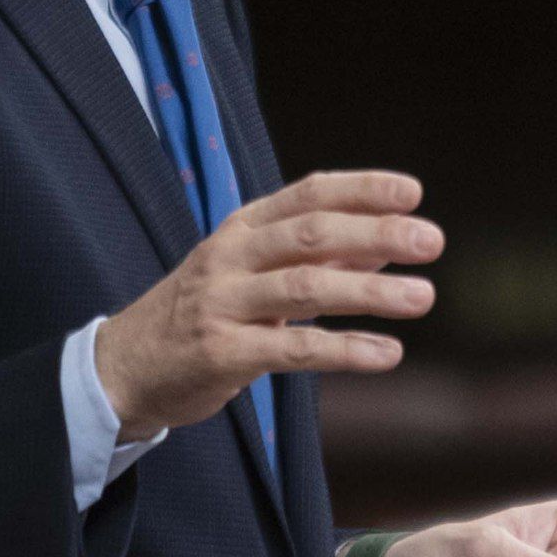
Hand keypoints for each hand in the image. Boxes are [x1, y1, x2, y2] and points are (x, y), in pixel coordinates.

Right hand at [96, 170, 439, 437]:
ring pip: (306, 287)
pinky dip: (345, 350)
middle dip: (377, 232)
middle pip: (312, 233)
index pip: (308, 193)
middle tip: (431, 241)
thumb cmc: (204, 314)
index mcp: (241, 228)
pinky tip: (387, 354)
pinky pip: (293, 348)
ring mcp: (223, 303)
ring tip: (423, 297)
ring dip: (370, 291)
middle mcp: (231, 256)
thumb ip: (320, 257)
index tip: (413, 192)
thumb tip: (389, 243)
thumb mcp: (255, 274)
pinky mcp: (222, 353)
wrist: (125, 367)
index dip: (362, 189)